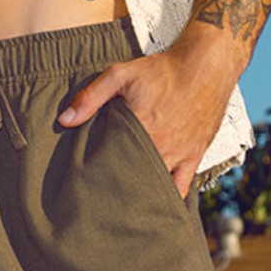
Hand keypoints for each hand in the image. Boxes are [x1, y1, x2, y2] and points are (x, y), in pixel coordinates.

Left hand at [56, 29, 238, 196]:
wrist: (206, 65)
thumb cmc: (163, 69)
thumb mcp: (120, 75)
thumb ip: (90, 97)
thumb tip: (65, 120)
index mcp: (140, 128)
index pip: (111, 162)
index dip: (97, 173)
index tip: (84, 181)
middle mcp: (160, 145)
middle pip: (132, 177)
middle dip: (116, 187)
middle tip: (99, 197)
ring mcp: (179, 154)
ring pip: (155, 185)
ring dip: (139, 193)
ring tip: (121, 203)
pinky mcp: (195, 155)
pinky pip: (182, 186)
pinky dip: (169, 197)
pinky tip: (156, 205)